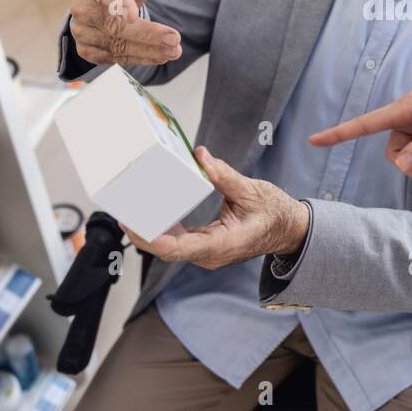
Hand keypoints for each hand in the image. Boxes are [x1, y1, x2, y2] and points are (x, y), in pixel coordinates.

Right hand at [68, 0, 182, 66]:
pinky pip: (114, 58)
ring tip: (174, 50)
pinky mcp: (87, 49)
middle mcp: (81, 6)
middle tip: (175, 40)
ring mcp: (82, 30)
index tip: (135, 14)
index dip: (117, 1)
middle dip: (146, 33)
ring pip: (116, 44)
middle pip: (112, 24)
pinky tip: (159, 56)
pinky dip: (139, 58)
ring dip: (147, 49)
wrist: (108, 4)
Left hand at [120, 146, 309, 268]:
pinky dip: (163, 228)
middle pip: (167, 249)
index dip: (150, 238)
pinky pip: (178, 240)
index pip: (177, 249)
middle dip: (141, 231)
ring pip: (170, 247)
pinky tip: (151, 211)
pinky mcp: (205, 245)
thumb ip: (224, 175)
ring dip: (149, 230)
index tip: (131, 224)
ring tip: (129, 207)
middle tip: (121, 208)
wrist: (290, 230)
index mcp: (221, 244)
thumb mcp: (252, 191)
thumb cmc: (275, 213)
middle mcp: (210, 254)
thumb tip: (200, 156)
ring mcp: (207, 252)